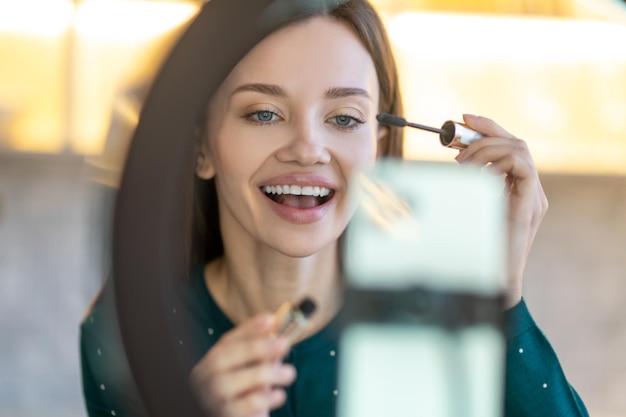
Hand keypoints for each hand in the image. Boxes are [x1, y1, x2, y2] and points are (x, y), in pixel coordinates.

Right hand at [189, 314, 295, 416]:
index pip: (227, 341)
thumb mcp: (249, 373)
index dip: (249, 329)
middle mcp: (204, 379)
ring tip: (290, 373)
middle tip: (284, 343)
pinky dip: (265, 398)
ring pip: (234, 381)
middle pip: (226, 357)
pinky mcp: (225, 416)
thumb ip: (260, 353)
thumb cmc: (242, 398)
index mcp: (210, 364)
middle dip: (256, 346)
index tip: (272, 319)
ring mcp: (211, 399)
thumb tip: (278, 325)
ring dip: (265, 373)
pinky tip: (280, 395)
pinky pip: (245, 405)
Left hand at [455, 114, 548, 308]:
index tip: (463, 119)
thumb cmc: (478, 248)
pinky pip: (522, 166)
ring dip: (485, 149)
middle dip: (485, 132)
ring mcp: (534, 196)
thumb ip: (467, 186)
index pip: (507, 146)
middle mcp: (529, 188)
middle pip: (516, 141)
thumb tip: (449, 166)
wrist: (494, 279)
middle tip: (456, 138)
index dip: (488, 128)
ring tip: (461, 163)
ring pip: (520, 149)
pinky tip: (478, 174)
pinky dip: (498, 162)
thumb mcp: (468, 207)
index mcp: (516, 187)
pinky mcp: (531, 205)